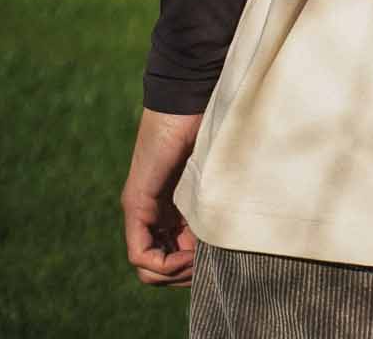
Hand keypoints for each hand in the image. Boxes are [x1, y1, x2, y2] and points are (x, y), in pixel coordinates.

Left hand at [121, 107, 202, 286]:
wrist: (190, 95)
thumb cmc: (213, 125)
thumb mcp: (216, 177)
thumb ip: (216, 204)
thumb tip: (235, 240)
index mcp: (170, 206)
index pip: (171, 256)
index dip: (192, 268)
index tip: (216, 259)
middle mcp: (149, 212)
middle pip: (157, 267)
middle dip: (184, 275)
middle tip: (208, 264)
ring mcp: (139, 208)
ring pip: (147, 265)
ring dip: (175, 272)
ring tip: (200, 259)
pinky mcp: (137, 202)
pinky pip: (139, 253)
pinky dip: (163, 263)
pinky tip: (187, 254)